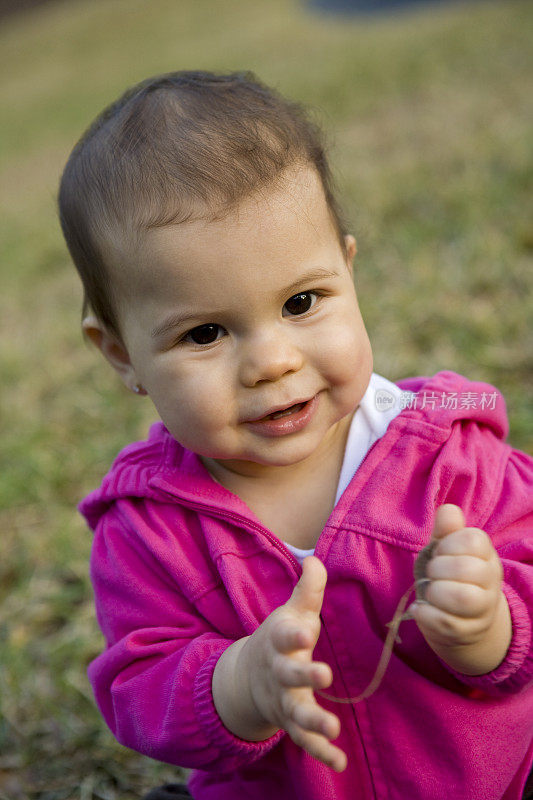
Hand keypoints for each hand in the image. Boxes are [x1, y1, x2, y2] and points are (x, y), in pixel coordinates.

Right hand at [239, 556, 346, 770]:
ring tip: (333, 729)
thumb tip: (316, 560)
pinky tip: (339, 761)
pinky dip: (320, 752)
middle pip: (289, 675)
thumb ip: (308, 590)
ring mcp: (283, 700)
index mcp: (280, 641)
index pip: (285, 635)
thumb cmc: (281, 638)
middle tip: (323, 674)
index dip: (295, 633)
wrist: (249, 677)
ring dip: (313, 721)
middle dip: (304, 675)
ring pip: (296, 712)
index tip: (308, 630)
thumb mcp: (292, 612)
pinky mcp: (292, 724)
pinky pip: (305, 741)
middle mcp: (279, 672)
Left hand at [411, 504, 511, 672]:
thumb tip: (448, 509)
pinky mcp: (467, 632)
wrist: (462, 618)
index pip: (473, 539)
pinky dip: (425, 614)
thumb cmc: (449, 575)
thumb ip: (446, 530)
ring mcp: (482, 609)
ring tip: (429, 591)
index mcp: (486, 554)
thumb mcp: (446, 549)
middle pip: (466, 569)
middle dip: (438, 569)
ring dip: (435, 592)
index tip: (440, 552)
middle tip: (432, 573)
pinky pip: (446, 623)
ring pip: (462, 598)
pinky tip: (420, 609)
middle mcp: (490, 580)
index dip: (448, 544)